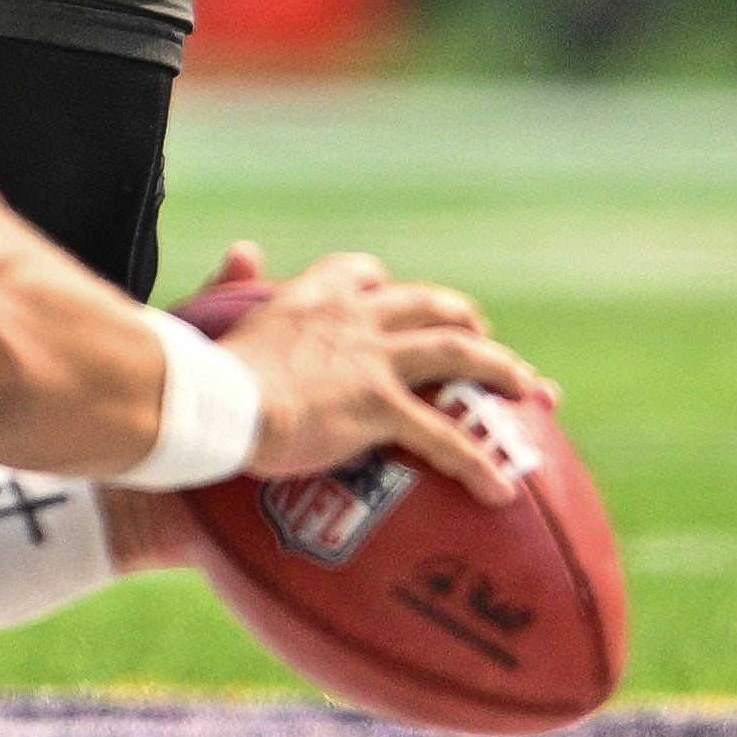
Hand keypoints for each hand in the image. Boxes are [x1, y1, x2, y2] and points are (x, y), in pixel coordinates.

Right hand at [199, 242, 541, 507]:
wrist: (217, 401)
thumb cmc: (204, 370)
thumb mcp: (216, 311)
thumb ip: (231, 279)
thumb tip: (243, 248)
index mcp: (314, 298)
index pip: (361, 274)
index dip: (381, 285)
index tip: (390, 293)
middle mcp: (354, 319)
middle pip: (426, 305)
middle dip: (461, 317)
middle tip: (481, 335)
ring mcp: (374, 362)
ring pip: (456, 353)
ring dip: (500, 368)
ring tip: (532, 390)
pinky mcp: (381, 407)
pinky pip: (443, 436)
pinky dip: (476, 461)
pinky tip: (501, 488)